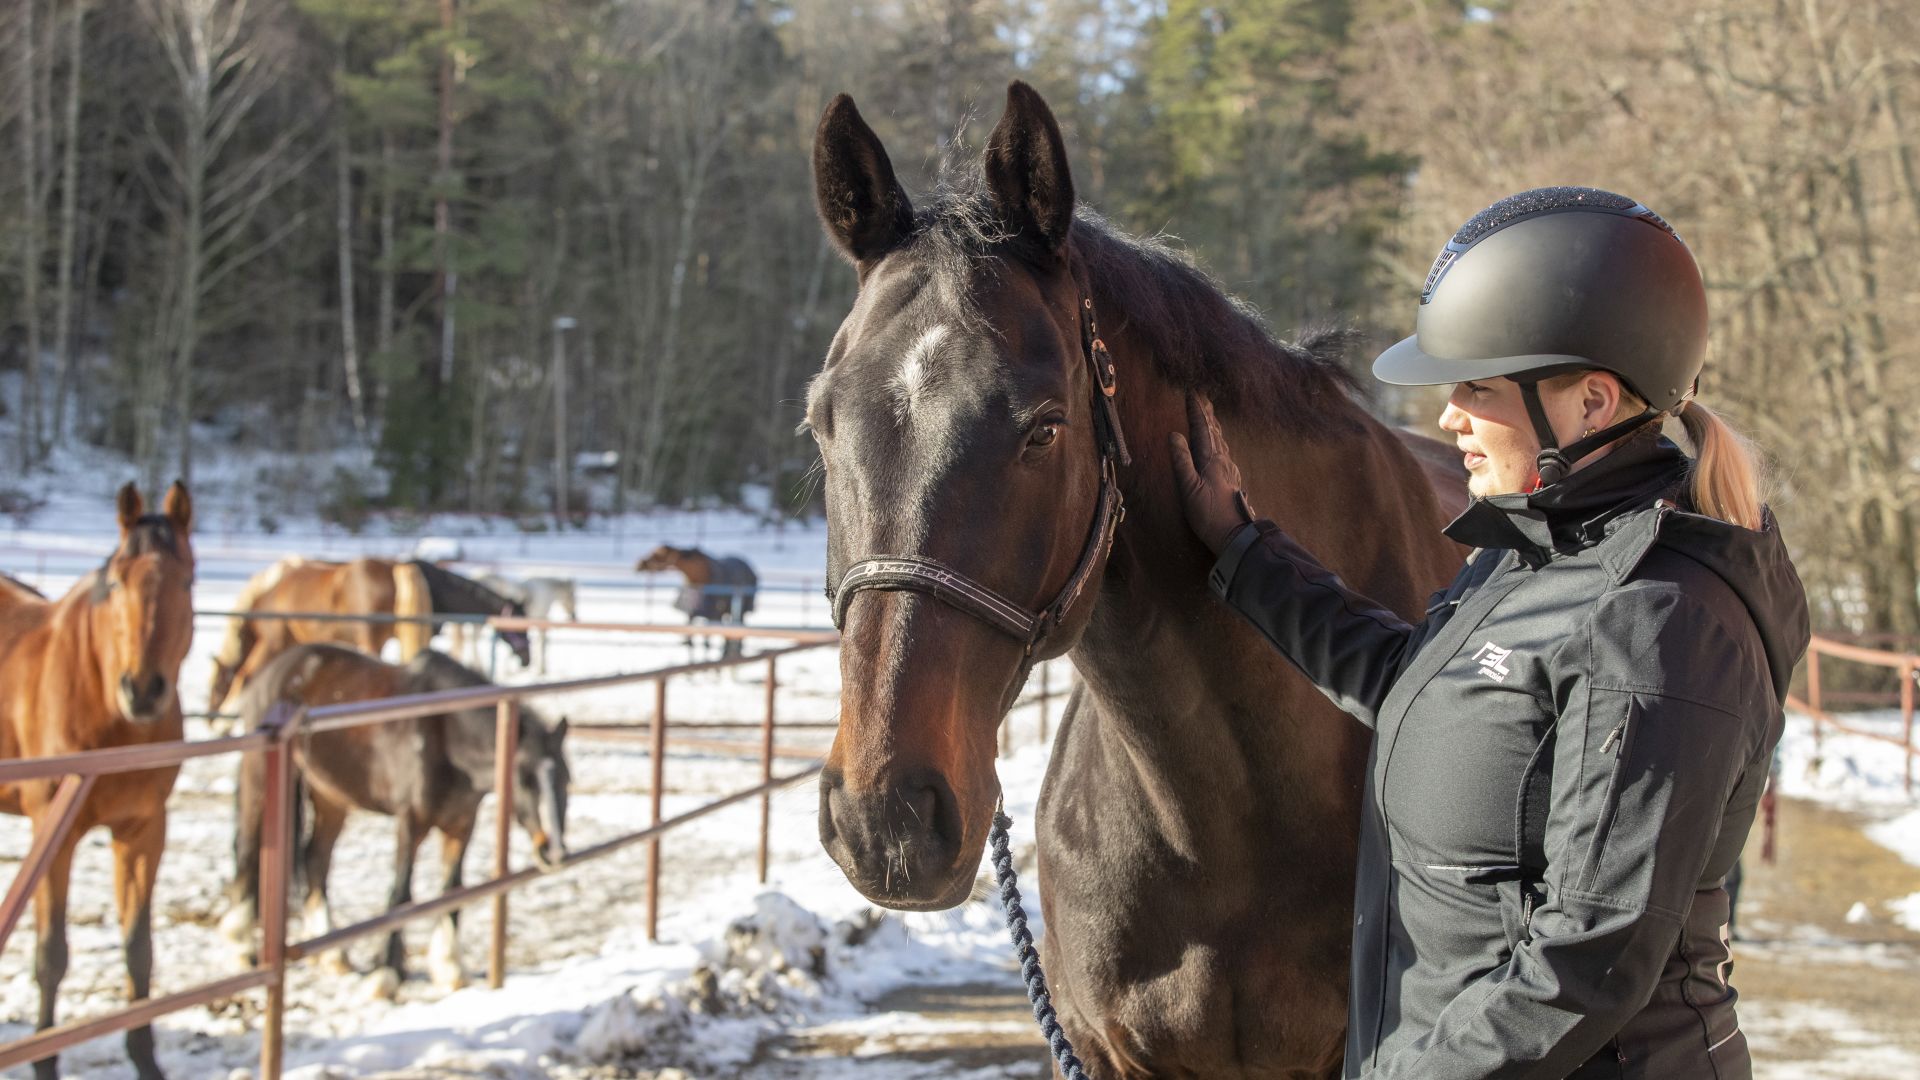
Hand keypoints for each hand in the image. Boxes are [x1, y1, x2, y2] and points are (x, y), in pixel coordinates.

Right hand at [1169, 393, 1257, 554]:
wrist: (1235, 534)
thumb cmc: (1209, 513)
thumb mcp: (1190, 488)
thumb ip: (1182, 461)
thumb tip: (1174, 434)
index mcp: (1211, 459)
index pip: (1202, 429)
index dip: (1196, 411)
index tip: (1192, 394)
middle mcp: (1222, 460)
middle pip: (1214, 432)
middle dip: (1207, 414)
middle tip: (1203, 398)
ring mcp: (1228, 470)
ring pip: (1220, 441)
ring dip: (1214, 426)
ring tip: (1210, 416)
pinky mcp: (1230, 480)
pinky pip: (1223, 451)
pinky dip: (1218, 441)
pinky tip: (1219, 446)